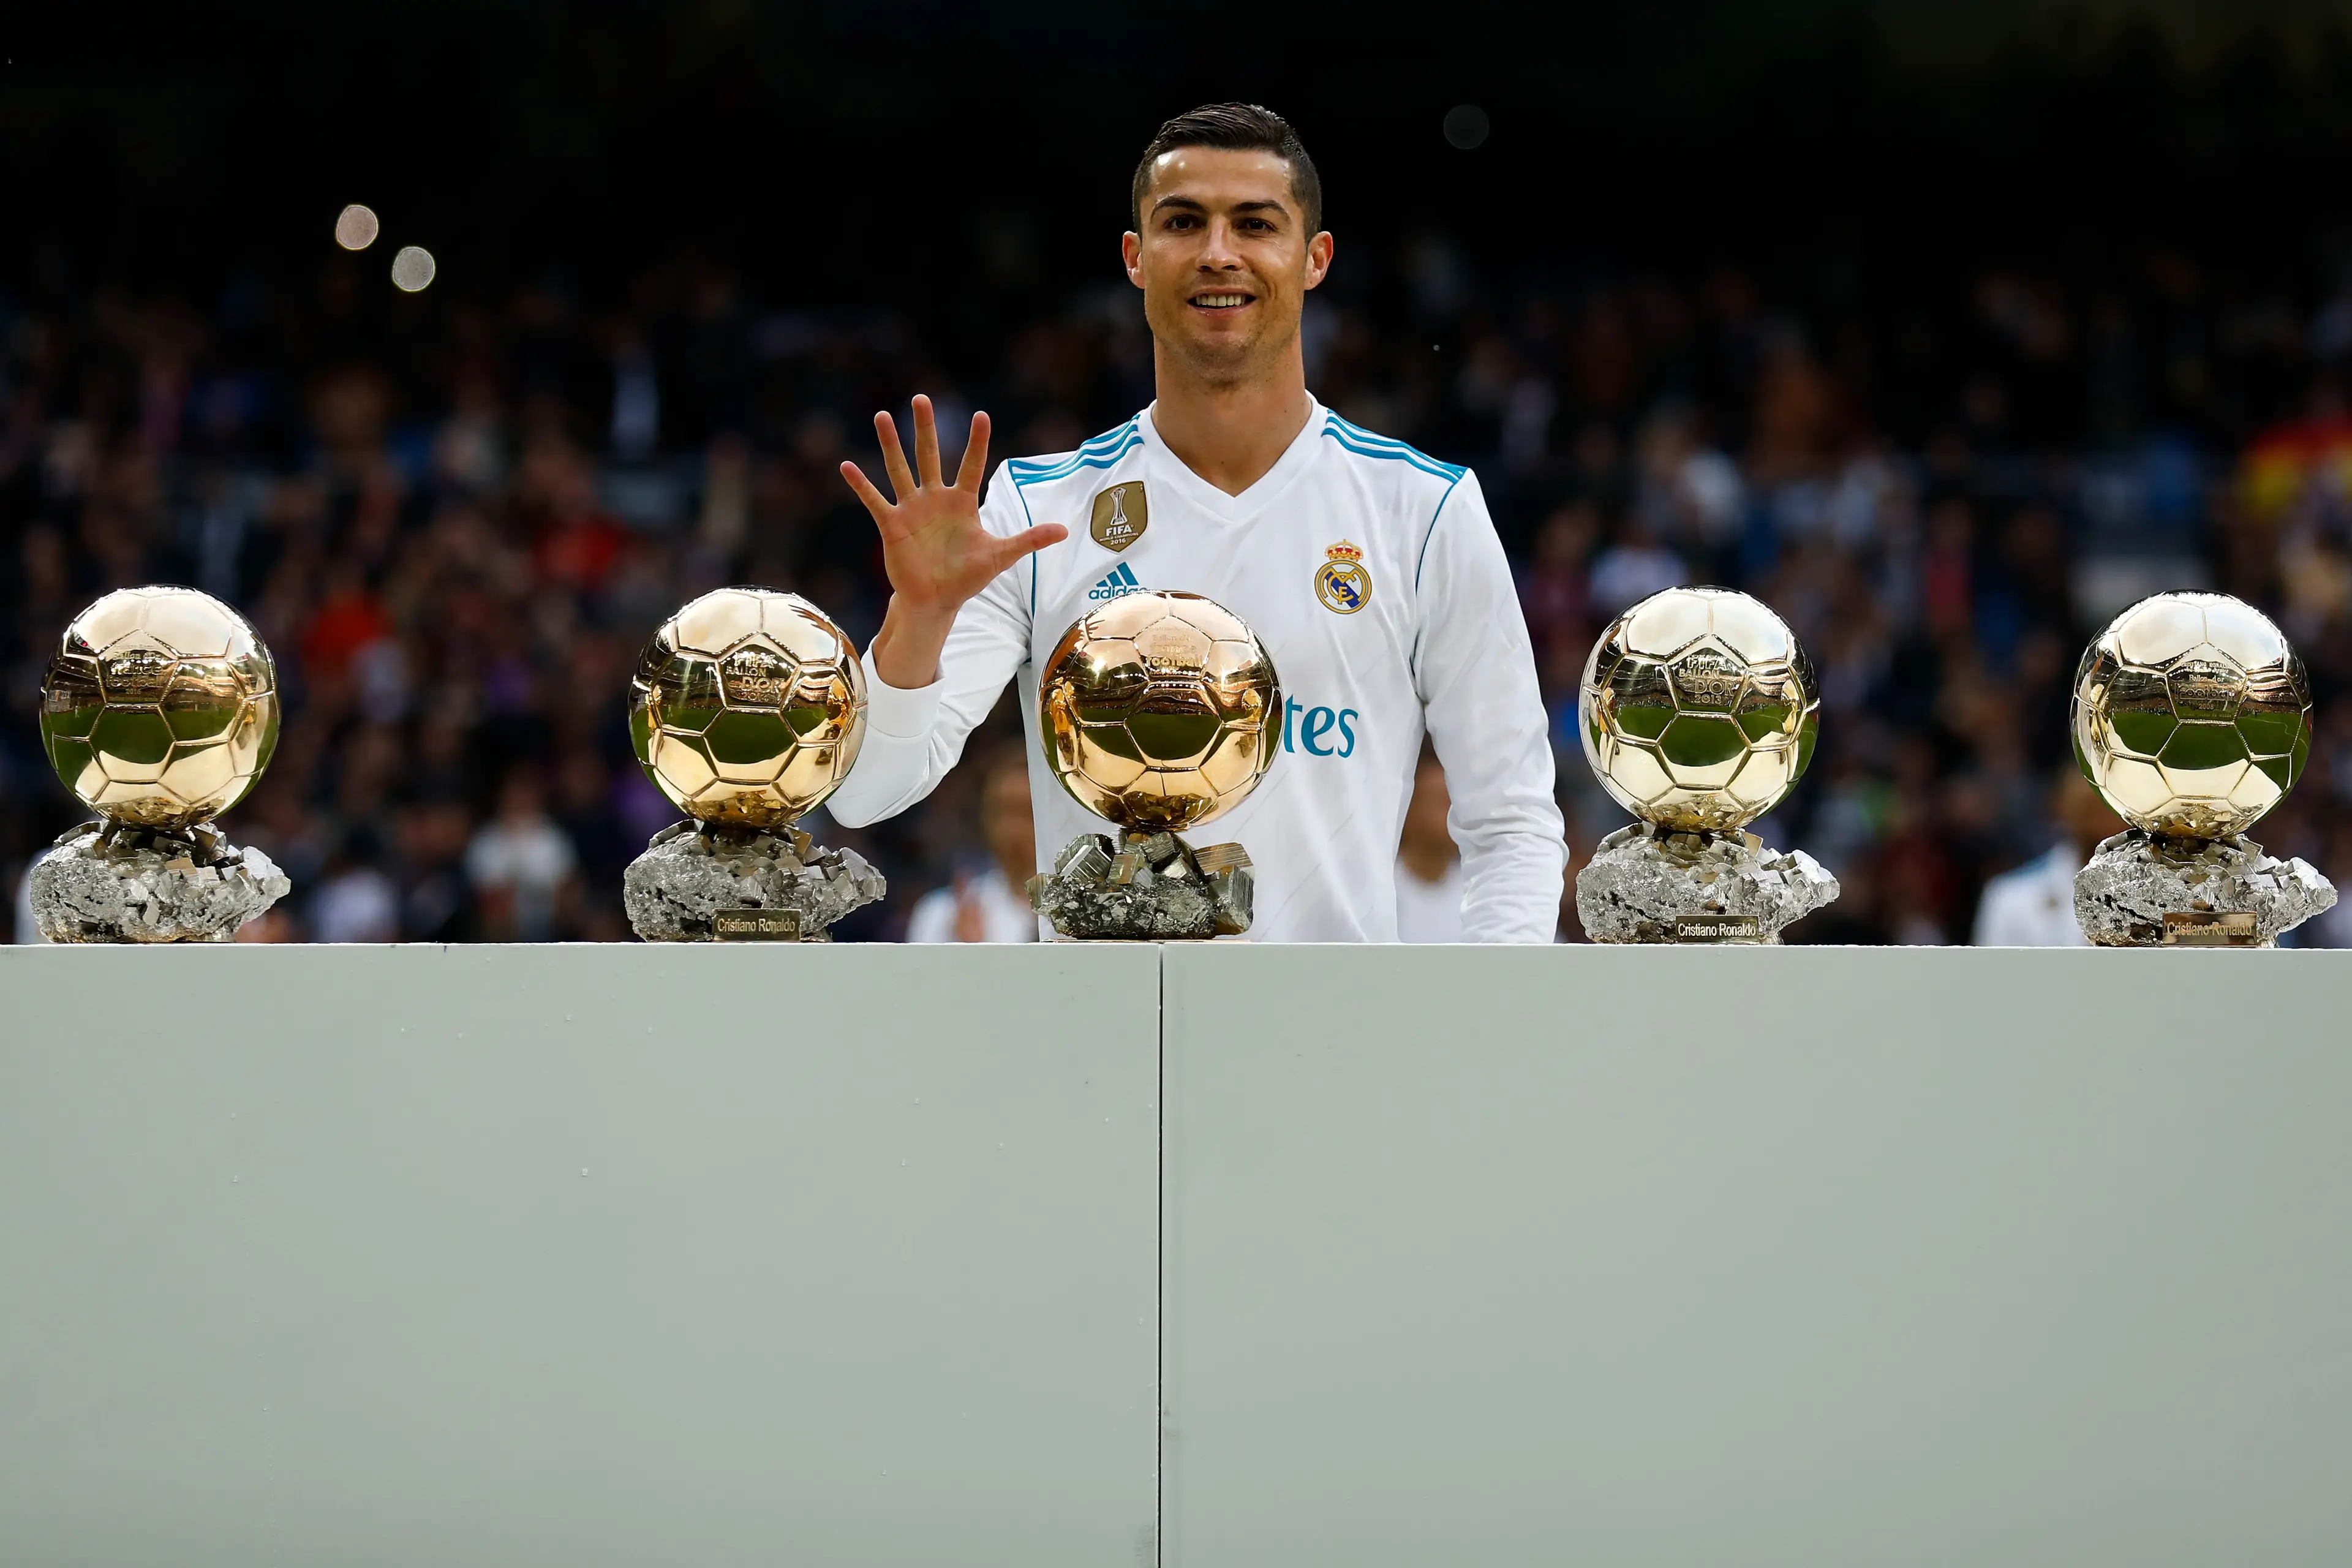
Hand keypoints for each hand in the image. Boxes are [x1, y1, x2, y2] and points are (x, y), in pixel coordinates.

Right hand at [840, 395, 1065, 688]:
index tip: (982, 415)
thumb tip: (1064, 531)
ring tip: (882, 415)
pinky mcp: (892, 524)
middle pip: (929, 455)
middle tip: (922, 398)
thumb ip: (1029, 540)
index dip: (976, 442)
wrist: (936, 601)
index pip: (971, 465)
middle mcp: (935, 499)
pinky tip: (847, 466)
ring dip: (890, 444)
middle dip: (925, 428)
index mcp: (962, 502)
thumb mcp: (1000, 556)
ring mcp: (912, 509)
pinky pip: (874, 500)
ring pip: (899, 469)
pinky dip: (861, 485)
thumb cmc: (967, 577)